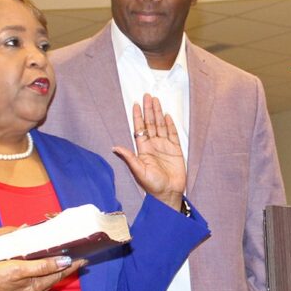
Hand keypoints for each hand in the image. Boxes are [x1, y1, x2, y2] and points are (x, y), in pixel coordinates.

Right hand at [0, 255, 82, 290]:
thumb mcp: (17, 268)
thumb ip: (41, 266)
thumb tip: (64, 262)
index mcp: (32, 287)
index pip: (57, 274)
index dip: (70, 266)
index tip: (83, 259)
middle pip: (50, 280)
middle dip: (62, 270)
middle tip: (74, 261)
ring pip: (38, 285)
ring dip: (48, 275)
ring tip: (56, 267)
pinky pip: (26, 289)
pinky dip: (33, 281)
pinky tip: (32, 277)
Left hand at [112, 94, 185, 209]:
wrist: (168, 194)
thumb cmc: (152, 185)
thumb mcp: (138, 171)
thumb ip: (129, 158)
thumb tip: (114, 148)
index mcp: (143, 149)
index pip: (139, 129)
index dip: (138, 117)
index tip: (135, 104)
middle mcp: (153, 145)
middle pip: (150, 123)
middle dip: (148, 110)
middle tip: (147, 96)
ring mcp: (164, 147)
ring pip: (160, 126)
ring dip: (158, 113)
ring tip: (156, 100)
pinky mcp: (176, 150)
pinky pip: (172, 134)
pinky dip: (169, 124)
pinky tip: (166, 115)